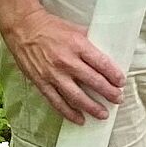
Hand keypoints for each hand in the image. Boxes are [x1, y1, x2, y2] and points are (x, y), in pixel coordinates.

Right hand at [2, 5, 125, 124]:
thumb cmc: (50, 27)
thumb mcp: (75, 29)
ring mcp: (53, 74)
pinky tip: (80, 119)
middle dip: (109, 93)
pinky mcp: (42, 83)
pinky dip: (69, 113)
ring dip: (92, 107)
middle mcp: (66, 61)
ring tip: (103, 114)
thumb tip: (106, 52)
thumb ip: (90, 42)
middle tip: (118, 99)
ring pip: (77, 96)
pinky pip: (57, 102)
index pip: (101, 63)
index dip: (114, 75)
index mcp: (77, 45)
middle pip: (93, 81)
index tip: (121, 82)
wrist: (24, 29)